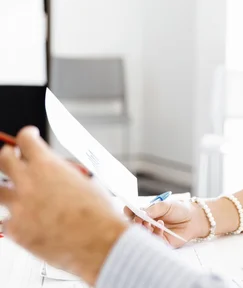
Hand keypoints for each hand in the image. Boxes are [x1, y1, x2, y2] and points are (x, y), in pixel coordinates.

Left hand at [0, 127, 127, 284]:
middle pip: (4, 159)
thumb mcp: (86, 182)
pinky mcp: (15, 231)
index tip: (28, 136)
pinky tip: (27, 220)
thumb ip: (63, 173)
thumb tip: (57, 172)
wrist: (98, 242)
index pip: (26, 140)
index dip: (27, 135)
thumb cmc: (98, 214)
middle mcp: (28, 183)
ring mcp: (18, 207)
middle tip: (14, 157)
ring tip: (18, 193)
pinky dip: (15, 219)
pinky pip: (5, 220)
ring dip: (7, 189)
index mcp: (48, 167)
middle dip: (9, 155)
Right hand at [125, 199, 206, 247]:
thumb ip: (154, 209)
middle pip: (135, 226)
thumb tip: (141, 213)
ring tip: (149, 222)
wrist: (193, 218)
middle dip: (135, 223)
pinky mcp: (161, 242)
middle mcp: (147, 225)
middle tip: (139, 219)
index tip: (129, 211)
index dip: (129, 213)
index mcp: (146, 214)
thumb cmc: (179, 209)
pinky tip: (161, 225)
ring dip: (144, 228)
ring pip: (143, 235)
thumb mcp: (166, 205)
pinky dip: (155, 233)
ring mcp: (153, 234)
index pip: (132, 214)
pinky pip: (154, 241)